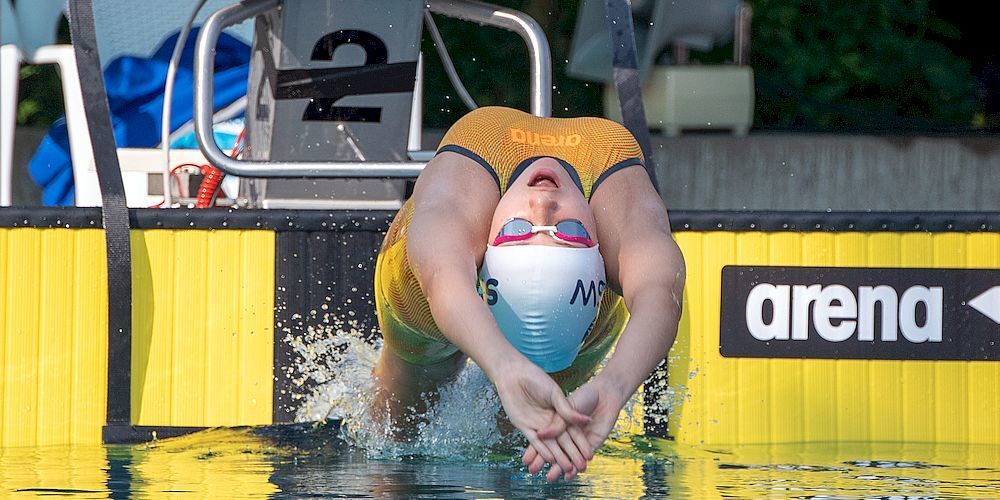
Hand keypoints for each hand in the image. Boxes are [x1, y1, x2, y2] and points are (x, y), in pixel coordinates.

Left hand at [493, 362, 592, 478]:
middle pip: (563, 442)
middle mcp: (549, 422)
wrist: (514, 374)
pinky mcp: (524, 427)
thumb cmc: (536, 379)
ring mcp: (537, 425)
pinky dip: (542, 450)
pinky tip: (550, 460)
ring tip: (567, 470)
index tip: (590, 455)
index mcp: (560, 413)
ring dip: (558, 457)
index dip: (581, 444)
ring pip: (550, 445)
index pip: (573, 432)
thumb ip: (568, 410)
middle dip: (572, 455)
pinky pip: (534, 442)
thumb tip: (588, 421)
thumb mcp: (555, 394)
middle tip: (581, 468)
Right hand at [522, 376, 627, 481]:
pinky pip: (581, 457)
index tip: (526, 460)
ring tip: (550, 478)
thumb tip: (541, 436)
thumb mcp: (566, 407)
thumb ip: (556, 424)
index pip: (544, 439)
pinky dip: (575, 468)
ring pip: (566, 456)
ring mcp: (578, 440)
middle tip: (533, 471)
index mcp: (557, 422)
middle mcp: (566, 433)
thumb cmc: (584, 397)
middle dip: (543, 461)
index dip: (535, 450)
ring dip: (558, 468)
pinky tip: (569, 476)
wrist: (605, 395)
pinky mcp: (591, 444)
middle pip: (553, 450)